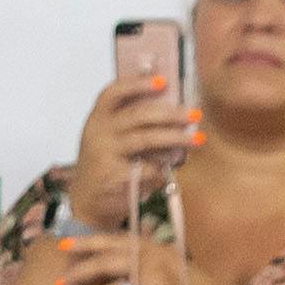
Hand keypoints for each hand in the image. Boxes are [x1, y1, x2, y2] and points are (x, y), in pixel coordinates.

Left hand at [50, 229, 191, 284]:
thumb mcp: (176, 273)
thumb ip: (151, 269)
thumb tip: (125, 275)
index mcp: (158, 250)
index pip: (117, 241)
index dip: (90, 242)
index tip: (65, 245)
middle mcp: (155, 259)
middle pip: (106, 260)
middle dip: (78, 271)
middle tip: (57, 284)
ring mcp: (156, 280)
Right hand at [65, 70, 197, 229]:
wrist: (86, 203)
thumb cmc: (105, 166)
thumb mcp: (108, 139)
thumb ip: (131, 124)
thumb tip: (174, 111)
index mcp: (97, 118)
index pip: (113, 92)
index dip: (138, 84)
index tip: (162, 81)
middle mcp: (99, 132)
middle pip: (139, 115)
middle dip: (171, 113)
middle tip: (195, 114)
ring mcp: (105, 154)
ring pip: (147, 139)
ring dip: (176, 138)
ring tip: (198, 139)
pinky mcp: (114, 176)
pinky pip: (148, 169)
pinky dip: (164, 171)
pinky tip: (170, 172)